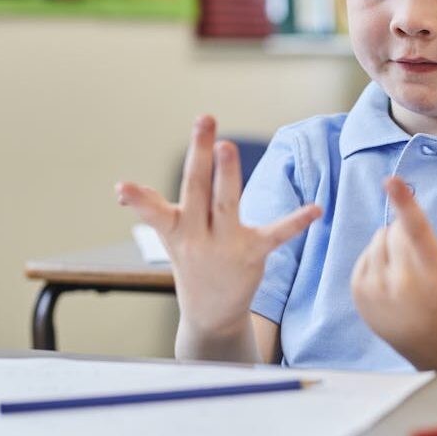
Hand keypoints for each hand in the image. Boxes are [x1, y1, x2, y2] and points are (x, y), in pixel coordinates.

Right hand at [116, 116, 320, 338]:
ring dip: (227, 173)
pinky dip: (296, 222)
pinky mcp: (253, 254)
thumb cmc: (192, 264)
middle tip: (204, 121)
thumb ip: (154, 211)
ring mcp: (225, 245)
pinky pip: (275, 234)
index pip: (154, 211)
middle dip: (199, 154)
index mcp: (176, 231)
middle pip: (197, 190)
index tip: (121, 187)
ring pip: (226, 204)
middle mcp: (198, 237)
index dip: (138, 199)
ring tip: (228, 146)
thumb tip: (123, 190)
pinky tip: (315, 209)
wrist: (212, 314)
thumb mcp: (170, 239)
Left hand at [350, 176, 436, 366]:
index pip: (417, 231)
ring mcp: (377, 288)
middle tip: (420, 259)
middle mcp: (402, 283)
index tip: (390, 180)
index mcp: (433, 274)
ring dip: (391, 246)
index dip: (404, 203)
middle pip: (396, 230)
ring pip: (379, 238)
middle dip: (406, 234)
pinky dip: (377, 260)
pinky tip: (391, 280)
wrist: (428, 342)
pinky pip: (365, 254)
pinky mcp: (358, 291)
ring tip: (406, 271)